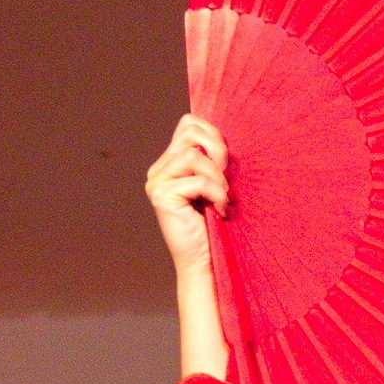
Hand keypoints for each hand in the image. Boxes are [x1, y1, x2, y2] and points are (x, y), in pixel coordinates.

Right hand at [144, 115, 228, 264]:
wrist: (204, 259)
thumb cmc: (214, 222)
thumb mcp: (216, 183)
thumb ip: (212, 159)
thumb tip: (223, 135)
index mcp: (170, 162)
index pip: (188, 124)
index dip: (212, 133)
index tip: (226, 161)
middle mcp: (158, 170)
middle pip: (189, 133)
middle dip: (217, 150)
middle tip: (226, 178)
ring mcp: (156, 182)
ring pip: (192, 155)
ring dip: (217, 176)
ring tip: (223, 196)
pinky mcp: (161, 196)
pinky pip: (197, 180)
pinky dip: (217, 193)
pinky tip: (220, 210)